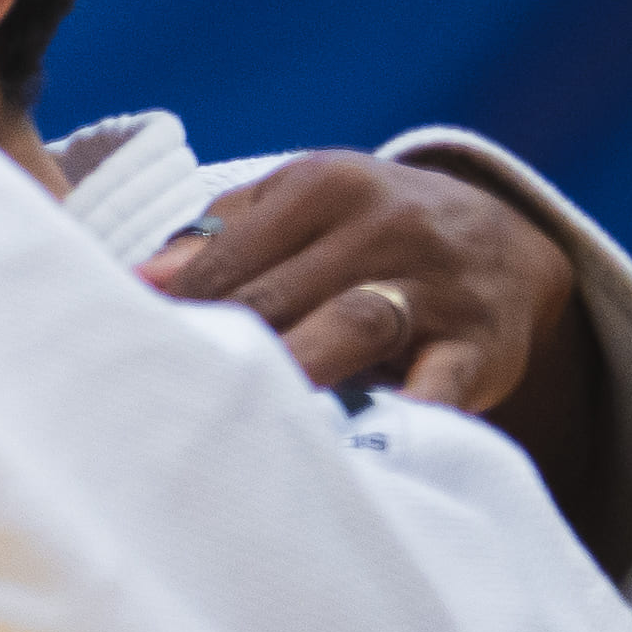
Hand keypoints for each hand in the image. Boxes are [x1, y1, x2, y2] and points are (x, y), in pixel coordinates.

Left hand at [139, 152, 566, 419]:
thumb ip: (219, 240)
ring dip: (288, 373)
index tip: (124, 357)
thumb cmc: (365, 231)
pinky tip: (355, 446)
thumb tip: (142, 283)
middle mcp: (385, 226)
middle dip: (217, 348)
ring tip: (233, 421)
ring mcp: (436, 288)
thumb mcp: (299, 206)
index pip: (224, 262)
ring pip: (347, 328)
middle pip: (274, 298)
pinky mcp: (478, 349)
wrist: (506, 244)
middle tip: (157, 401)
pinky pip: (436, 386)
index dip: (171, 314)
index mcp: (325, 186)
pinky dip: (399, 415)